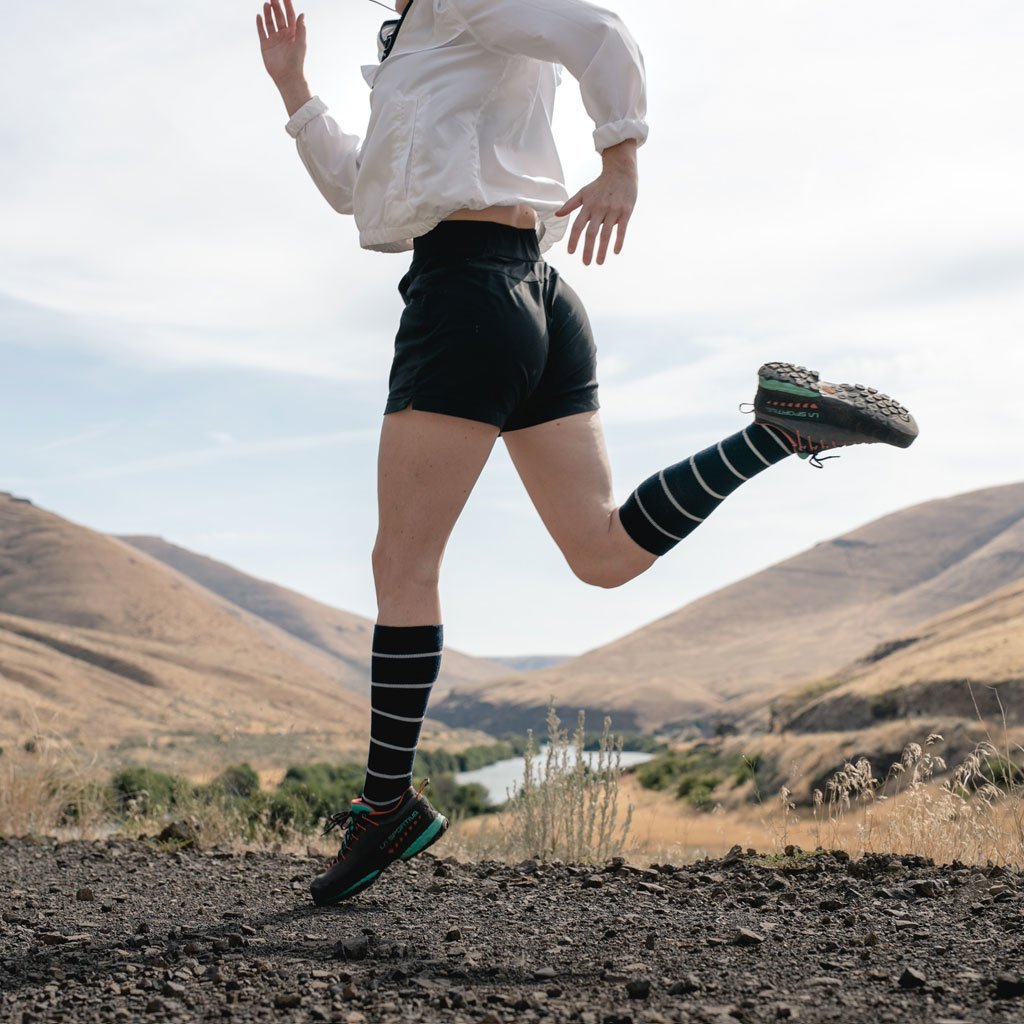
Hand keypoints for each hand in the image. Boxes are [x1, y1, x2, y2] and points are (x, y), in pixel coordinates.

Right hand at [256, 0, 305, 86]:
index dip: (287, 5)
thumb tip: (302, 14)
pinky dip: (260, 24)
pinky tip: (259, 15)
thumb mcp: (300, 43)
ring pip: (270, 22)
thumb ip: (301, 29)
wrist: (287, 77)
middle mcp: (283, 35)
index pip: (290, 16)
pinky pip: (261, 31)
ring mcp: (274, 39)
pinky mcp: (265, 45)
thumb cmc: (296, 62)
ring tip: (266, 4)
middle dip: (276, 6)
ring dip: (268, 13)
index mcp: (293, 34)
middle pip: (279, 17)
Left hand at [555, 140, 638, 264]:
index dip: (573, 239)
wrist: (621, 171)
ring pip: (606, 234)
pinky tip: (615, 252)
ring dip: (602, 250)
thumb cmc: (600, 184)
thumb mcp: (583, 192)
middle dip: (587, 250)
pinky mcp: (626, 211)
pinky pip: (622, 229)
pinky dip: (618, 241)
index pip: (578, 226)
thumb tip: (556, 214)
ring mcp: (613, 211)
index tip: (570, 252)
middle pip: (591, 233)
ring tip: (599, 262)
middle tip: (586, 263)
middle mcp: (599, 209)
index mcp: (588, 206)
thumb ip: (570, 205)